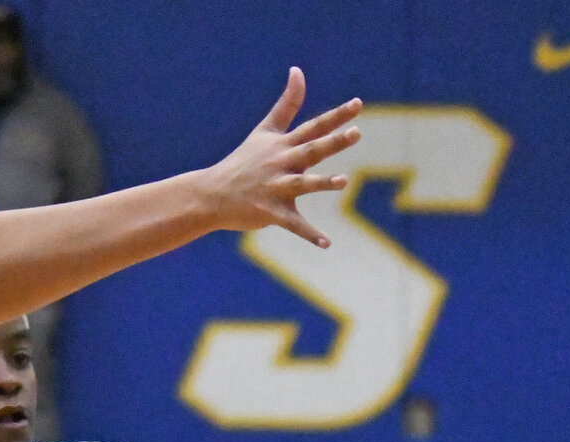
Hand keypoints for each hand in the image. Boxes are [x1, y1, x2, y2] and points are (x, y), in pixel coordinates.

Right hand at [201, 67, 363, 244]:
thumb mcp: (265, 131)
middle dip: (332, 142)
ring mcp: (275, 189)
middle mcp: (281, 164)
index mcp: (283, 146)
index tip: (358, 105)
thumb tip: (298, 69)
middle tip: (356, 133)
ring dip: (321, 183)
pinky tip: (327, 243)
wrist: (212, 194)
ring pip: (301, 185)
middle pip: (311, 151)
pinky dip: (309, 234)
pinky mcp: (270, 213)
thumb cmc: (243, 162)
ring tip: (342, 181)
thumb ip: (287, 103)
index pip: (313, 127)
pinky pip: (293, 224)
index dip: (336, 116)